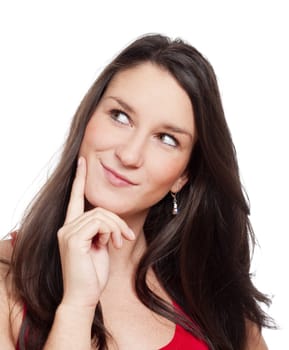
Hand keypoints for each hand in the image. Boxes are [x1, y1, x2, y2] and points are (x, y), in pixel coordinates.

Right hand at [57, 157, 134, 308]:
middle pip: (99, 208)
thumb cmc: (93, 273)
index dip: (79, 179)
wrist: (84, 296)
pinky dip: (111, 232)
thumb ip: (101, 230)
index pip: (75, 198)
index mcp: (72, 227)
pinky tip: (112, 246)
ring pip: (101, 215)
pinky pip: (99, 223)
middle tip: (126, 237)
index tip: (82, 162)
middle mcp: (66, 227)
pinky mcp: (73, 239)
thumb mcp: (100, 246)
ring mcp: (68, 232)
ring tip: (119, 244)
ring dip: (116, 228)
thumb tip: (110, 222)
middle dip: (117, 222)